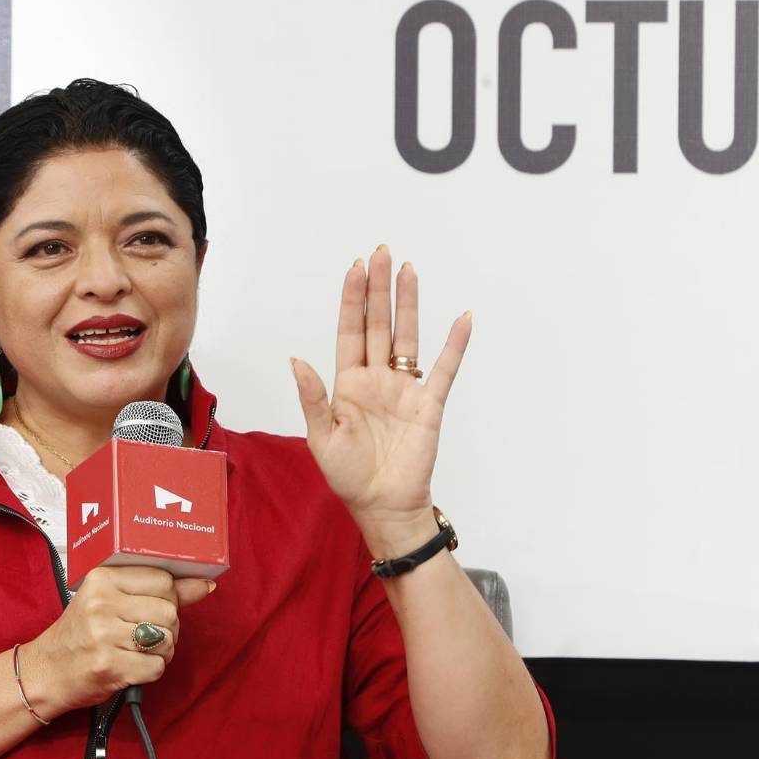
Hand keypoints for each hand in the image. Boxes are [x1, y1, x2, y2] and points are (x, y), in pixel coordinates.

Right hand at [26, 566, 215, 713]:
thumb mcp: (112, 600)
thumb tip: (205, 584)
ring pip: (167, 639)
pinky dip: (151, 670)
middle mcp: (102, 603)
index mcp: (102, 579)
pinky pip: (157, 666)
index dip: (168, 598)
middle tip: (146, 634)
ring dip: (162, 651)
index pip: (163, 580)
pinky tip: (133, 666)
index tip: (152, 607)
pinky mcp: (110, 666)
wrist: (47, 671)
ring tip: (139, 650)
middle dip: (167, 628)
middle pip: (169, 612)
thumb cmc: (81, 633)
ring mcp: (104, 635)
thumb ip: (160, 590)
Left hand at [290, 245, 471, 551]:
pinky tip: (462, 319)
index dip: (351, 299)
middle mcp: (377, 379)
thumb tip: (296, 360)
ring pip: (407, 337)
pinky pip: (444, 370)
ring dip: (409, 304)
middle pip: (378, 324)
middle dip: (378, 289)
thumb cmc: (348, 475)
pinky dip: (454, 345)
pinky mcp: (428, 405)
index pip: (349, 331)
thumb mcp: (321, 437)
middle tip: (381, 253)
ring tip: (409, 270)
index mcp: (348, 383)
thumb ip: (312, 397)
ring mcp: (404, 389)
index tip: (354, 268)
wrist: (383, 505)